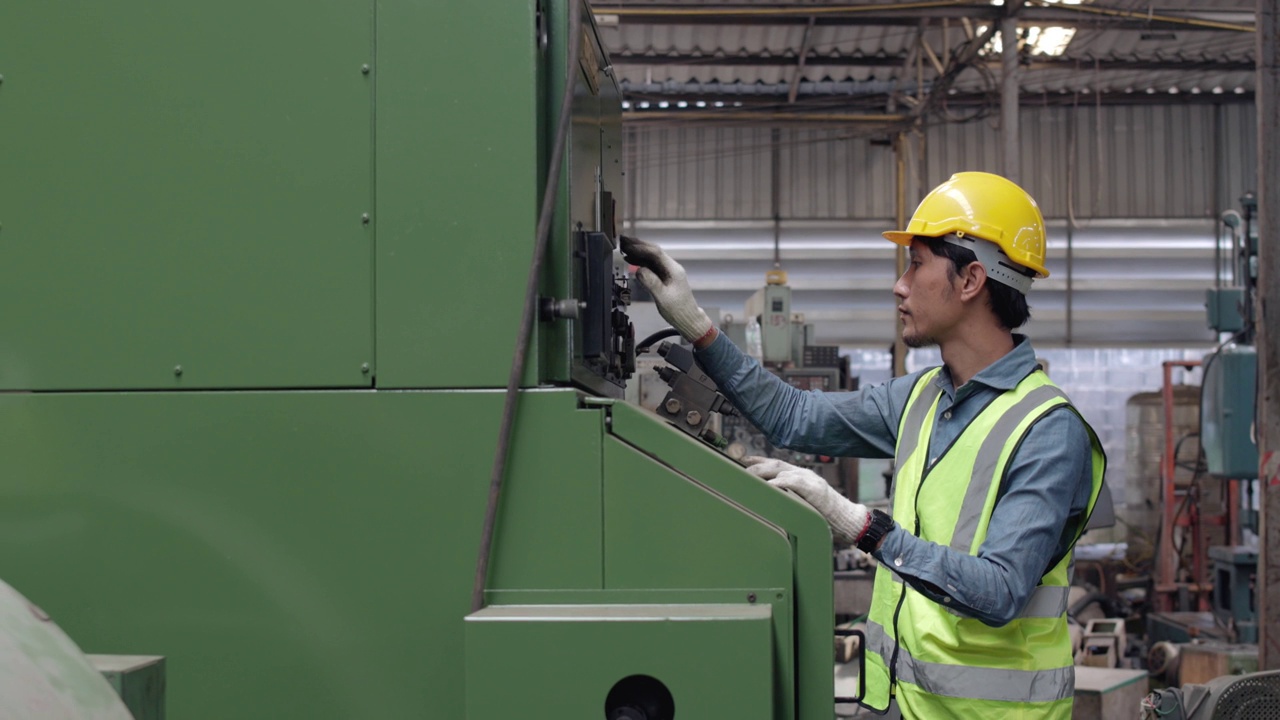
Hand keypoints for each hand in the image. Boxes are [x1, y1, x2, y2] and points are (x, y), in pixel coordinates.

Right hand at [620, 235, 714, 344]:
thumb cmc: (678, 310)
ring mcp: (668, 272)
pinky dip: (641, 261)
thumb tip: (639, 270)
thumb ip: (651, 283)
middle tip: (623, 240)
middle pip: (653, 252)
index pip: (656, 253)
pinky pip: (651, 266)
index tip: (628, 247)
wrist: (687, 319)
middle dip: (638, 245)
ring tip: (624, 247)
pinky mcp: (665, 277)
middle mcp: (671, 268)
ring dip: (638, 252)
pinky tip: (632, 261)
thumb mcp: (663, 297)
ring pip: (651, 258)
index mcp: (673, 270)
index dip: (641, 249)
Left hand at [742, 456, 869, 542]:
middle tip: (736, 470)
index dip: (757, 461)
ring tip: (746, 477)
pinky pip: (792, 482)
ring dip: (761, 473)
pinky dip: (778, 483)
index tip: (741, 460)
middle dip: (754, 466)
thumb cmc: (825, 515)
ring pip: (780, 470)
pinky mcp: (814, 489)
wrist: (848, 520)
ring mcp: (809, 480)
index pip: (775, 464)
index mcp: (800, 476)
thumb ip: (788, 498)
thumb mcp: (803, 503)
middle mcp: (803, 474)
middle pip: (774, 464)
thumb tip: (769, 501)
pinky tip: (767, 486)